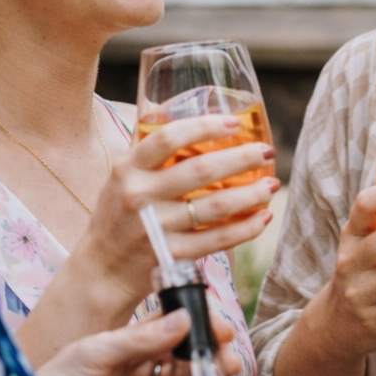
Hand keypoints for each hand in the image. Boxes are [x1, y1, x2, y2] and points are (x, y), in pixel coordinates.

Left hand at [36, 308, 250, 375]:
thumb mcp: (96, 353)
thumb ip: (140, 339)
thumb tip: (183, 319)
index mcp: (125, 338)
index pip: (169, 324)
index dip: (197, 324)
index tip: (221, 328)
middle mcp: (136, 362)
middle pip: (182, 353)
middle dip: (209, 353)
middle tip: (230, 357)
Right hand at [81, 114, 277, 307]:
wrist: (103, 269)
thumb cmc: (119, 213)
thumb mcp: (122, 175)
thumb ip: (148, 148)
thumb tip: (176, 106)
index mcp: (128, 168)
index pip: (168, 138)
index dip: (204, 127)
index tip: (234, 122)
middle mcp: (140, 196)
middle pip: (201, 171)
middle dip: (242, 159)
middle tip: (267, 151)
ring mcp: (156, 228)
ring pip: (216, 207)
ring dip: (252, 194)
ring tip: (272, 184)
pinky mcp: (171, 255)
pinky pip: (218, 239)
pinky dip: (246, 228)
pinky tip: (263, 217)